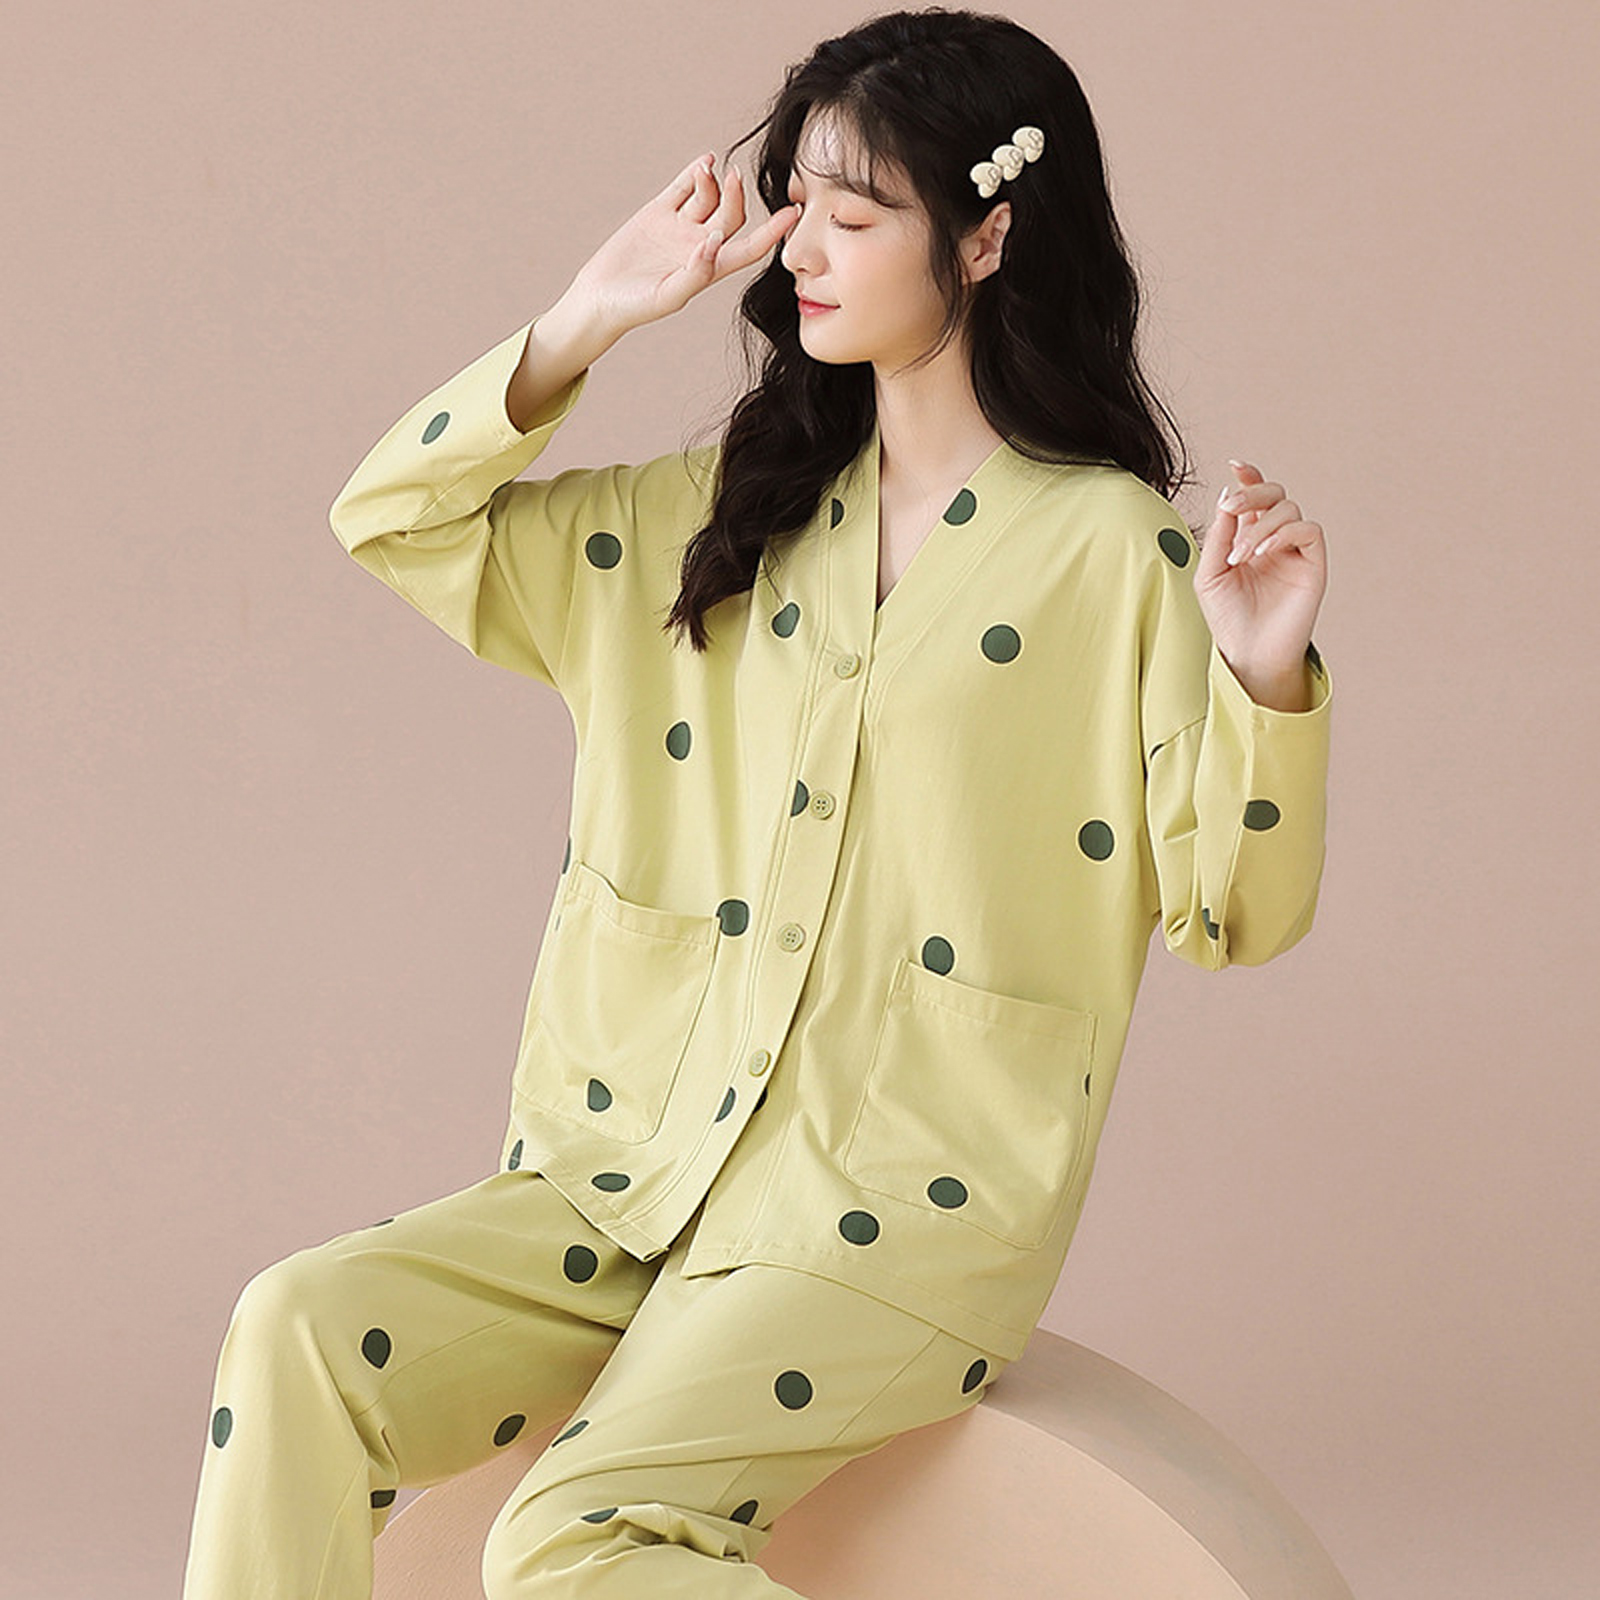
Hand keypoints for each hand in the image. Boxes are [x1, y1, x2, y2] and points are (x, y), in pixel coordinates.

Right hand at [565, 151, 798, 336]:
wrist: (600, 298)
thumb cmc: (636, 307)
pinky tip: (706, 161)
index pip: (751, 247)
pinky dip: (694, 173)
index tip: (792, 212)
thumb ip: (696, 272)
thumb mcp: (668, 296)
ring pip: (708, 197)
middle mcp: (700, 245)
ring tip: (707, 169)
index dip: (773, 231)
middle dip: (735, 195)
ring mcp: (680, 227)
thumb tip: (715, 241)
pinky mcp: (657, 213)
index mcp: (711, 268)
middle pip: (731, 215)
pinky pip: (682, 188)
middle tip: (733, 177)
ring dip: (712, 181)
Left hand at [1194, 460, 1327, 704]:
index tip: (1236, 465)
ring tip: (1240, 556)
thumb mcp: (1210, 572)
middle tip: (1231, 508)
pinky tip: (1262, 552)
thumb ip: (1219, 534)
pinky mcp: (1313, 565)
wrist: (1247, 652)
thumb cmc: (1227, 617)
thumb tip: (1226, 494)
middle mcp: (1275, 540)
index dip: (1249, 477)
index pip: (1255, 498)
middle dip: (1253, 492)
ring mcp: (1295, 551)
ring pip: (1289, 509)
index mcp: (1249, 537)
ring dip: (1260, 525)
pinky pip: (1308, 531)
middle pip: (1274, 494)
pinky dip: (1284, 533)